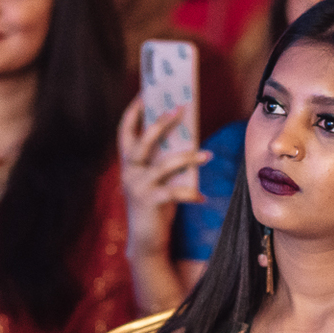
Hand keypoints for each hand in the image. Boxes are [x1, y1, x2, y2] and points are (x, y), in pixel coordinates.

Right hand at [118, 95, 206, 258]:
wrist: (145, 241)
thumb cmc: (155, 204)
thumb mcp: (156, 178)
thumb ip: (163, 159)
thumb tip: (188, 137)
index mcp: (128, 161)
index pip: (125, 129)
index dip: (135, 110)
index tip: (147, 91)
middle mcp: (128, 171)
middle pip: (144, 141)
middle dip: (161, 123)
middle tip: (181, 108)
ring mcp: (137, 186)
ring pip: (164, 165)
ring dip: (188, 158)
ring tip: (208, 155)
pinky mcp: (149, 202)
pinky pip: (174, 193)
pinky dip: (190, 194)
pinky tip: (201, 198)